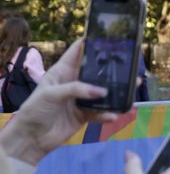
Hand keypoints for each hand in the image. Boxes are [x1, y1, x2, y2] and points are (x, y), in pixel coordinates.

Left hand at [0, 40, 119, 165]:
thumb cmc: (36, 110)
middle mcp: (74, 83)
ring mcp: (80, 99)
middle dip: (111, 70)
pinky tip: (114, 115)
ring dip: (116, 93)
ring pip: (102, 93)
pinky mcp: (85, 115)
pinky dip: (107, 114)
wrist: (32, 137)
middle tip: (129, 65)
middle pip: (95, 73)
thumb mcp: (52, 94)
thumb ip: (76, 89)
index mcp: (62, 72)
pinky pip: (100, 112)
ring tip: (132, 89)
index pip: (77, 52)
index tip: (107, 37)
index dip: (90, 43)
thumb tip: (103, 91)